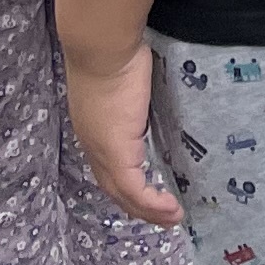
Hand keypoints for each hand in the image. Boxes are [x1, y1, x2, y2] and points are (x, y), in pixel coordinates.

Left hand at [65, 37, 179, 225]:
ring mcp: (102, 151)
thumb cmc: (115, 48)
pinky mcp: (117, 154)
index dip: (124, 179)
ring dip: (147, 211)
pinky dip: (153, 205)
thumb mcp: (125, 73)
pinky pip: (135, 192)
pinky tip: (172, 209)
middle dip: (136, 205)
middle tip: (161, 214)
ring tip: (172, 218)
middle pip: (112, 187)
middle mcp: (92, 144)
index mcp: (92, 125)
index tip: (146, 187)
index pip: (106, 162)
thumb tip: (152, 81)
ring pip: (123, 195)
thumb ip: (136, 86)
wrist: (101, 46)